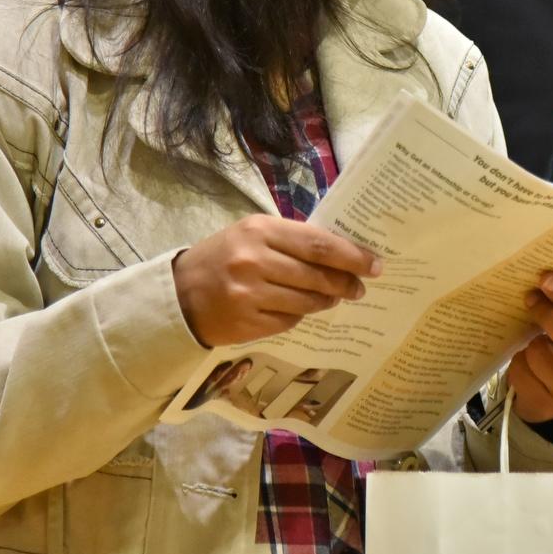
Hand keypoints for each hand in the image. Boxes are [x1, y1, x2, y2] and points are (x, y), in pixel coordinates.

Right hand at [172, 214, 379, 345]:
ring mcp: (249, 295)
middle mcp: (254, 261)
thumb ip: (291, 240)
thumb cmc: (222, 258)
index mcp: (259, 230)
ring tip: (335, 298)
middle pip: (317, 275)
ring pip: (308, 301)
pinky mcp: (246, 323)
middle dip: (346, 282)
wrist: (178, 294)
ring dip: (328, 300)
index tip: (374, 263)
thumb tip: (342, 253)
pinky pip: (290, 321)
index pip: (319, 244)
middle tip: (361, 286)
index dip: (352, 256)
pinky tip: (301, 309)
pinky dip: (300, 315)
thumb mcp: (252, 235)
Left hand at [507, 272, 552, 424]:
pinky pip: (522, 371)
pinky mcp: (546, 405)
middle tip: (530, 297)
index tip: (546, 278)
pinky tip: (529, 368)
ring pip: (540, 354)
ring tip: (536, 348)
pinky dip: (519, 363)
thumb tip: (546, 280)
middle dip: (548, 315)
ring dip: (531, 345)